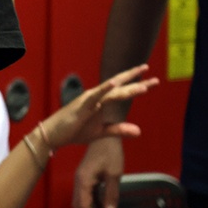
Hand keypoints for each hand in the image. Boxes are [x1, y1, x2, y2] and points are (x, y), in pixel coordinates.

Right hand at [41, 64, 157, 150]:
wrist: (54, 135)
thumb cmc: (75, 130)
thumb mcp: (101, 132)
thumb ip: (119, 129)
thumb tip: (139, 131)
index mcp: (102, 101)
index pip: (123, 91)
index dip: (137, 85)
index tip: (153, 81)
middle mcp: (97, 96)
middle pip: (120, 86)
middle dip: (136, 81)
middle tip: (151, 73)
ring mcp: (90, 99)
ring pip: (112, 91)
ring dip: (127, 88)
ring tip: (143, 86)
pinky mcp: (82, 105)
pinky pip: (96, 95)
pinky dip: (105, 88)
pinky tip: (114, 83)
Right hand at [72, 136, 125, 207]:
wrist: (105, 133)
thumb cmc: (110, 152)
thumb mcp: (114, 174)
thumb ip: (111, 194)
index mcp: (83, 180)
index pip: (83, 205)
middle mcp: (78, 180)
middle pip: (77, 205)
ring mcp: (80, 178)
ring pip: (79, 200)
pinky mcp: (84, 176)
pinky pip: (83, 194)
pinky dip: (90, 204)